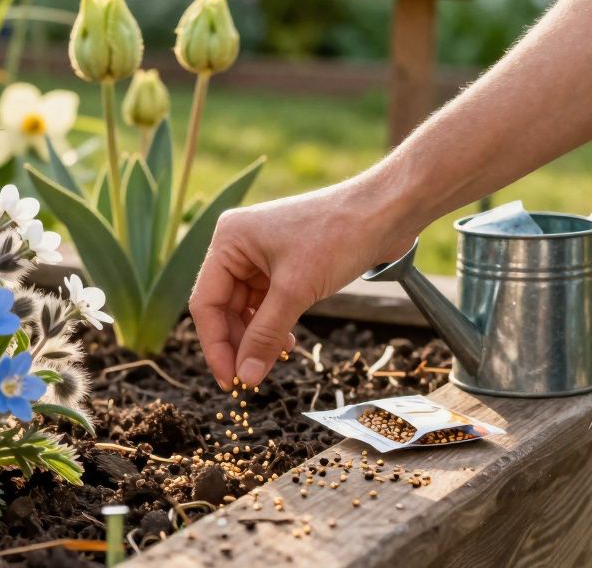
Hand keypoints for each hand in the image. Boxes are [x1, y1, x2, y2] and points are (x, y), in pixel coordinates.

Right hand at [189, 180, 414, 388]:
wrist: (385, 211)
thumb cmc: (338, 235)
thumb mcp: (296, 290)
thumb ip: (265, 335)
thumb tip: (245, 377)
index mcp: (228, 240)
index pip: (205, 302)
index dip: (215, 345)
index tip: (229, 380)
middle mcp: (237, 246)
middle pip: (223, 308)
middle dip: (237, 344)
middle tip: (249, 379)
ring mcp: (260, 255)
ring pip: (245, 309)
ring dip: (256, 337)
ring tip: (271, 361)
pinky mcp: (283, 264)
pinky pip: (266, 303)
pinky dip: (272, 325)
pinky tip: (285, 342)